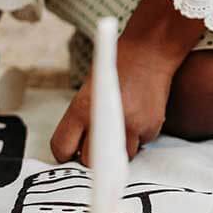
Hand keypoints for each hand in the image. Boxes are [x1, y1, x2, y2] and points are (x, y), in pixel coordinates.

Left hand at [50, 44, 173, 165]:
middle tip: (99, 137)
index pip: (62, 148)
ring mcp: (130, 126)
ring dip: (119, 148)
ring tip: (123, 122)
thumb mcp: (90, 88)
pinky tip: (139, 115)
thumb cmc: (118, 65)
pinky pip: (140, 145)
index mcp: (82, 108)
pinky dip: (139, 136)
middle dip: (93, 154)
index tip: (72, 150)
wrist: (149, 50)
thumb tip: (77, 148)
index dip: (66, 152)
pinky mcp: (150, 127)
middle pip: (89, 162)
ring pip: (118, 158)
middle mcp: (105, 121)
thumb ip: (81, 119)